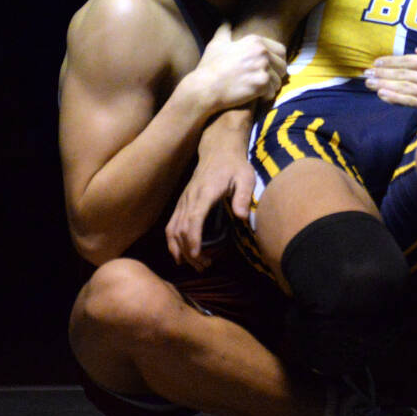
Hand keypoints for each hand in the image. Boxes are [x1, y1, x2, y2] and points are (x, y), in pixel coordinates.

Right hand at [165, 113, 255, 271]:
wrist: (218, 149)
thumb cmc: (235, 165)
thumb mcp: (245, 177)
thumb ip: (243, 196)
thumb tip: (241, 217)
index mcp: (205, 192)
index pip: (194, 218)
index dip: (193, 238)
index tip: (196, 255)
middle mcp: (190, 197)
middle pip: (181, 228)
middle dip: (189, 251)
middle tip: (205, 266)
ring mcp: (183, 200)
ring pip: (173, 229)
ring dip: (180, 249)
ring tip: (195, 265)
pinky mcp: (181, 203)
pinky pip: (171, 225)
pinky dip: (172, 242)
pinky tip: (180, 256)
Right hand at [188, 23, 286, 113]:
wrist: (205, 87)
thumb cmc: (210, 66)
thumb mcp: (216, 44)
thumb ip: (224, 31)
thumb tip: (225, 20)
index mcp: (255, 41)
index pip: (281, 50)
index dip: (277, 61)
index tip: (270, 68)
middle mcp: (262, 52)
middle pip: (283, 66)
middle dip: (276, 75)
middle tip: (265, 81)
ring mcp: (263, 68)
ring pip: (279, 81)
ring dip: (271, 87)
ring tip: (260, 90)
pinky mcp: (261, 84)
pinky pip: (272, 93)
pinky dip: (265, 97)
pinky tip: (256, 97)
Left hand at [364, 37, 416, 111]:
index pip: (410, 61)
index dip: (391, 61)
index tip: (376, 62)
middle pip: (403, 75)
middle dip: (383, 74)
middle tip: (366, 73)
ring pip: (403, 89)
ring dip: (384, 85)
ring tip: (369, 83)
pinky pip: (409, 102)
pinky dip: (394, 98)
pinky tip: (382, 95)